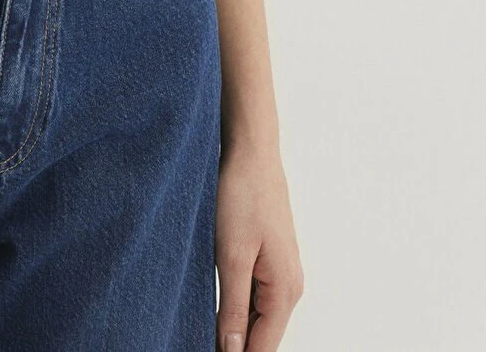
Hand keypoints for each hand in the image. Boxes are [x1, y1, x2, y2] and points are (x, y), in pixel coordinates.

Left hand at [215, 140, 304, 350]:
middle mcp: (289, 287)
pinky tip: (214, 304)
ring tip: (201, 328)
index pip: (262, 348)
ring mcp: (280, 272)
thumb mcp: (231, 255)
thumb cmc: (243, 196)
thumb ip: (234, 308)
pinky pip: (253, 295)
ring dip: (233, 327)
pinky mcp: (268, 259)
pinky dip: (236, 305)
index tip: (204, 350)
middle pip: (261, 336)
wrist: (251, 153)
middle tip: (196, 338)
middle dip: (233, 345)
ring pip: (256, 317)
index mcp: (284, 291)